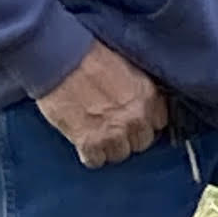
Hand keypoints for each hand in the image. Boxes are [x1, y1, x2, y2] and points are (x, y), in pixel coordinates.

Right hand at [36, 40, 167, 166]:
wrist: (58, 58)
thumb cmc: (87, 55)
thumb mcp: (126, 66)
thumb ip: (137, 89)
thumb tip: (138, 102)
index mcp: (147, 95)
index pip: (159, 122)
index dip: (145, 122)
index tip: (135, 120)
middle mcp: (135, 117)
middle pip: (141, 142)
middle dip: (128, 136)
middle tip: (113, 127)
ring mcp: (113, 132)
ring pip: (119, 154)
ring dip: (109, 147)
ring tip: (97, 134)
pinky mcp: (88, 142)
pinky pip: (95, 161)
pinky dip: (89, 155)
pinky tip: (84, 143)